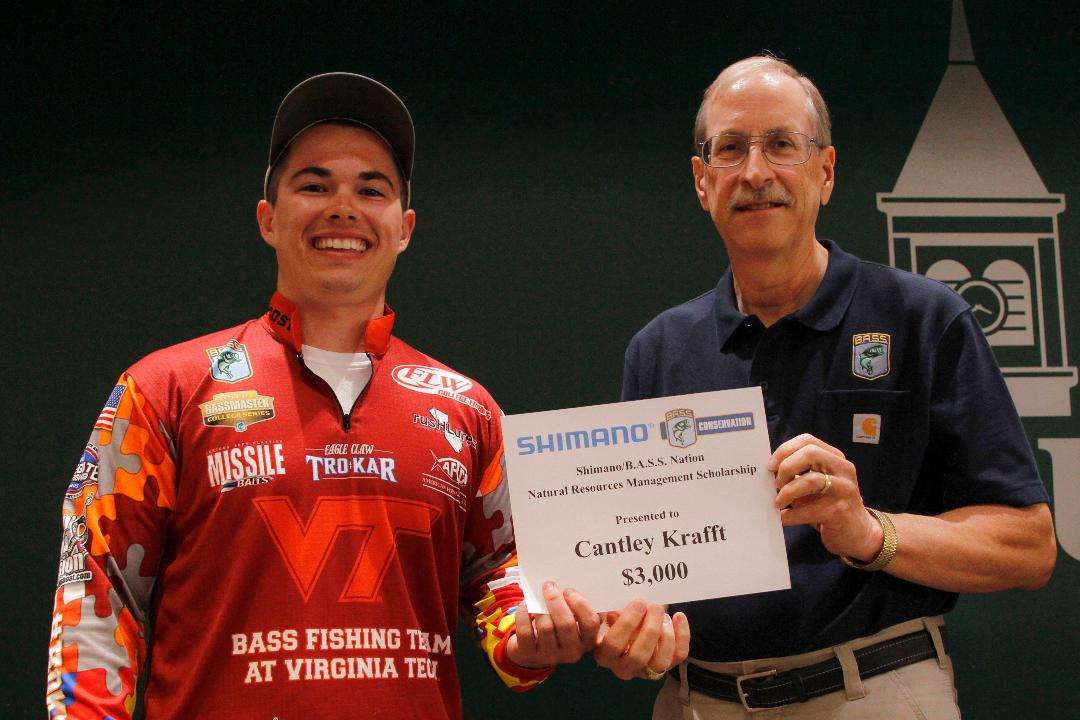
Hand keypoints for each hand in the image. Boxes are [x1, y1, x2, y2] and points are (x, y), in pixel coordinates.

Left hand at [506, 582, 600, 667]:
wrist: (533, 653)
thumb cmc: (557, 629)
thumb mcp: (571, 622)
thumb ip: (573, 608)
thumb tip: (561, 587)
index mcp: (587, 641)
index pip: (590, 623)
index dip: (580, 604)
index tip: (568, 590)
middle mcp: (571, 652)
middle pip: (566, 624)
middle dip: (556, 601)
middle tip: (549, 586)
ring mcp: (550, 656)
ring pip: (545, 627)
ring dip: (539, 607)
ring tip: (535, 596)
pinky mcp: (529, 655)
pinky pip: (525, 632)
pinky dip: (523, 614)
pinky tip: (525, 606)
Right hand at [593, 599, 689, 680]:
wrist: (631, 627)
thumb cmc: (616, 619)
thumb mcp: (608, 614)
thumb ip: (611, 613)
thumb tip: (615, 614)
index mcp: (605, 654)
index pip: (613, 644)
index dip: (625, 624)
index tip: (635, 605)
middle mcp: (623, 668)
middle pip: (637, 656)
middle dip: (649, 630)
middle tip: (654, 607)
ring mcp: (646, 670)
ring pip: (660, 662)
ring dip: (666, 636)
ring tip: (664, 614)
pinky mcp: (666, 666)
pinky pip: (678, 656)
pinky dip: (682, 635)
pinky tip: (678, 616)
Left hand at [769, 433, 882, 560]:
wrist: (858, 533)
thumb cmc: (830, 505)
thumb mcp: (818, 484)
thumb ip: (800, 473)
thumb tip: (770, 470)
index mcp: (836, 459)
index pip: (808, 441)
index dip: (785, 450)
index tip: (770, 465)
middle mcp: (843, 470)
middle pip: (810, 453)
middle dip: (786, 467)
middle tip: (776, 483)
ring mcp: (844, 490)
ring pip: (810, 480)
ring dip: (787, 491)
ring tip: (778, 502)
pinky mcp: (840, 511)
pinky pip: (809, 510)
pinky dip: (790, 515)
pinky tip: (783, 518)